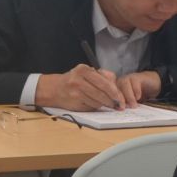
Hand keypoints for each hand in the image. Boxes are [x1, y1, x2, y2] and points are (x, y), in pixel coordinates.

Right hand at [36, 66, 157, 110]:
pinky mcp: (74, 102)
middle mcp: (78, 80)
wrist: (54, 89)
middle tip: (119, 106)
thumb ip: (102, 76)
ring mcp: (76, 92)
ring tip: (108, 105)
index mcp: (84, 69)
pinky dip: (96, 106)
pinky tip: (95, 104)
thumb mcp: (87, 73)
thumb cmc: (75, 80)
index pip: (105, 82)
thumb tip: (116, 88)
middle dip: (113, 100)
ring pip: (97, 101)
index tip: (121, 98)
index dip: (115, 92)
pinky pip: (91, 106)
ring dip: (105, 104)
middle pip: (102, 93)